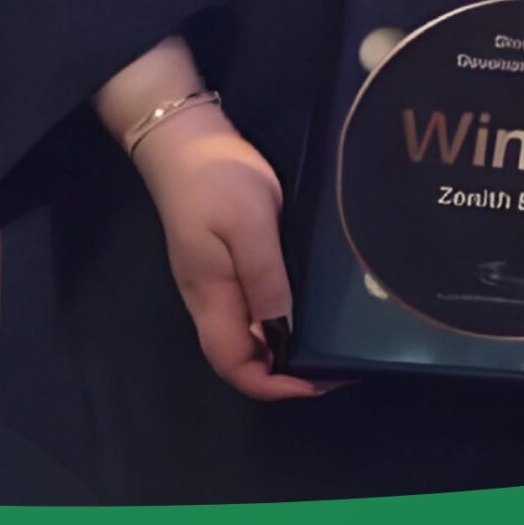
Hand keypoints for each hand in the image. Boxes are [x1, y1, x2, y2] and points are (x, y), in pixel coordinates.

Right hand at [129, 107, 333, 400]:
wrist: (185, 138)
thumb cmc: (218, 178)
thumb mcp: (249, 224)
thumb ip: (265, 279)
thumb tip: (283, 336)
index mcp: (211, 298)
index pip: (236, 367)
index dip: (274, 386)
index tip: (320, 382)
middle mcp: (210, 300)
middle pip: (242, 358)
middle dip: (286, 374)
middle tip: (338, 365)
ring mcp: (215, 282)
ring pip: (247, 336)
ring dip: (285, 349)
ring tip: (331, 342)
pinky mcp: (224, 263)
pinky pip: (250, 308)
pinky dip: (279, 320)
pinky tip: (308, 308)